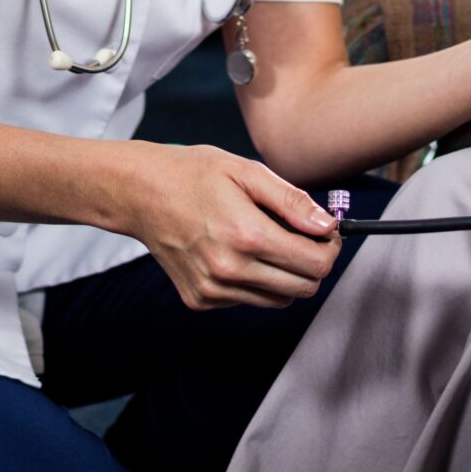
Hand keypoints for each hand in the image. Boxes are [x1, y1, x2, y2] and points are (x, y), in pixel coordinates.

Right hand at [122, 144, 342, 309]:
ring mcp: (213, 290)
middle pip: (303, 288)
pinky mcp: (200, 300)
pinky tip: (236, 251)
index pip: (315, 264)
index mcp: (246, 235)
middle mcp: (230, 270)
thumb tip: (327, 225)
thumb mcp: (247, 171)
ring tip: (267, 241)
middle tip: (304, 237)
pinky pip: (248, 300)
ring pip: (278, 300)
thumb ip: (292, 201)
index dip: (330, 248)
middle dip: (313, 263)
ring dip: (285, 275)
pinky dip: (255, 281)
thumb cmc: (193, 174)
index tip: (326, 233)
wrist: (140, 193)